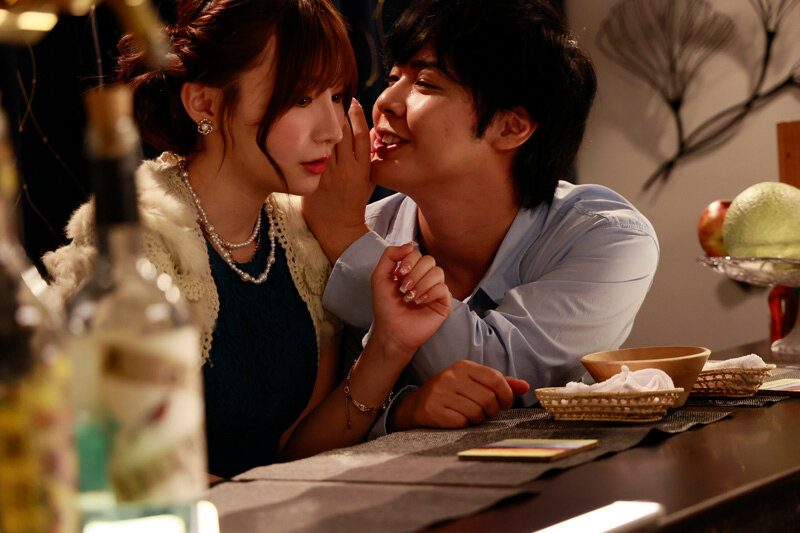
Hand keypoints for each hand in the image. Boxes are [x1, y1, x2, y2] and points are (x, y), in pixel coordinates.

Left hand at [302, 98, 373, 261]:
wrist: (338, 226)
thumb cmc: (354, 200)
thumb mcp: (369, 178)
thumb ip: (370, 155)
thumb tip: (372, 133)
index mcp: (363, 167)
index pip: (361, 134)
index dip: (357, 115)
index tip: (353, 101)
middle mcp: (346, 168)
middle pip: (341, 132)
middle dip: (336, 113)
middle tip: (331, 98)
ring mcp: (329, 172)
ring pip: (325, 141)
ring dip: (321, 124)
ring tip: (317, 109)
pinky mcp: (315, 178)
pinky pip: (311, 154)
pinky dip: (309, 141)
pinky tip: (305, 130)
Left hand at [369, 243, 451, 359]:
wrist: (391, 330)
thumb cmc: (385, 306)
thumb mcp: (380, 276)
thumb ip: (390, 255)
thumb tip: (411, 245)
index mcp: (411, 270)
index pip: (417, 254)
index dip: (409, 261)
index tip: (399, 274)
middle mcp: (425, 278)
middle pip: (429, 260)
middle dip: (415, 273)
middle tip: (404, 288)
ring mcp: (435, 289)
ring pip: (438, 272)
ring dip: (421, 284)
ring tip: (410, 297)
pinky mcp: (443, 302)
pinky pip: (443, 288)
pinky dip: (429, 293)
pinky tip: (419, 302)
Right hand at [388, 360, 529, 430]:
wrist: (414, 405)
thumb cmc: (450, 393)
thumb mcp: (473, 382)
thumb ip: (499, 384)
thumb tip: (525, 386)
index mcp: (464, 366)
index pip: (496, 379)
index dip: (506, 395)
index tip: (505, 404)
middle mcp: (451, 377)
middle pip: (488, 399)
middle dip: (492, 410)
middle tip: (486, 412)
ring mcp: (440, 393)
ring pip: (476, 412)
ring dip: (478, 419)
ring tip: (470, 415)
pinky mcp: (433, 410)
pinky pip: (461, 422)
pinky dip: (464, 424)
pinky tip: (457, 419)